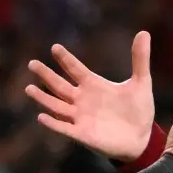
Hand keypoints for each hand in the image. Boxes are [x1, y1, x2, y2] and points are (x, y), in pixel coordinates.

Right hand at [25, 32, 158, 161]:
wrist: (142, 139)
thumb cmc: (139, 111)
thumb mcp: (141, 82)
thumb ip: (140, 59)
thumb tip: (144, 33)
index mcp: (94, 85)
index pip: (75, 69)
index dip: (66, 59)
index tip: (55, 47)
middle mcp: (83, 100)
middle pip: (59, 85)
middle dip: (46, 75)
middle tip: (32, 63)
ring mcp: (80, 117)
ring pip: (56, 105)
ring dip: (43, 98)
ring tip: (29, 88)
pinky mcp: (82, 134)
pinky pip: (64, 128)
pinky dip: (53, 123)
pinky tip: (41, 117)